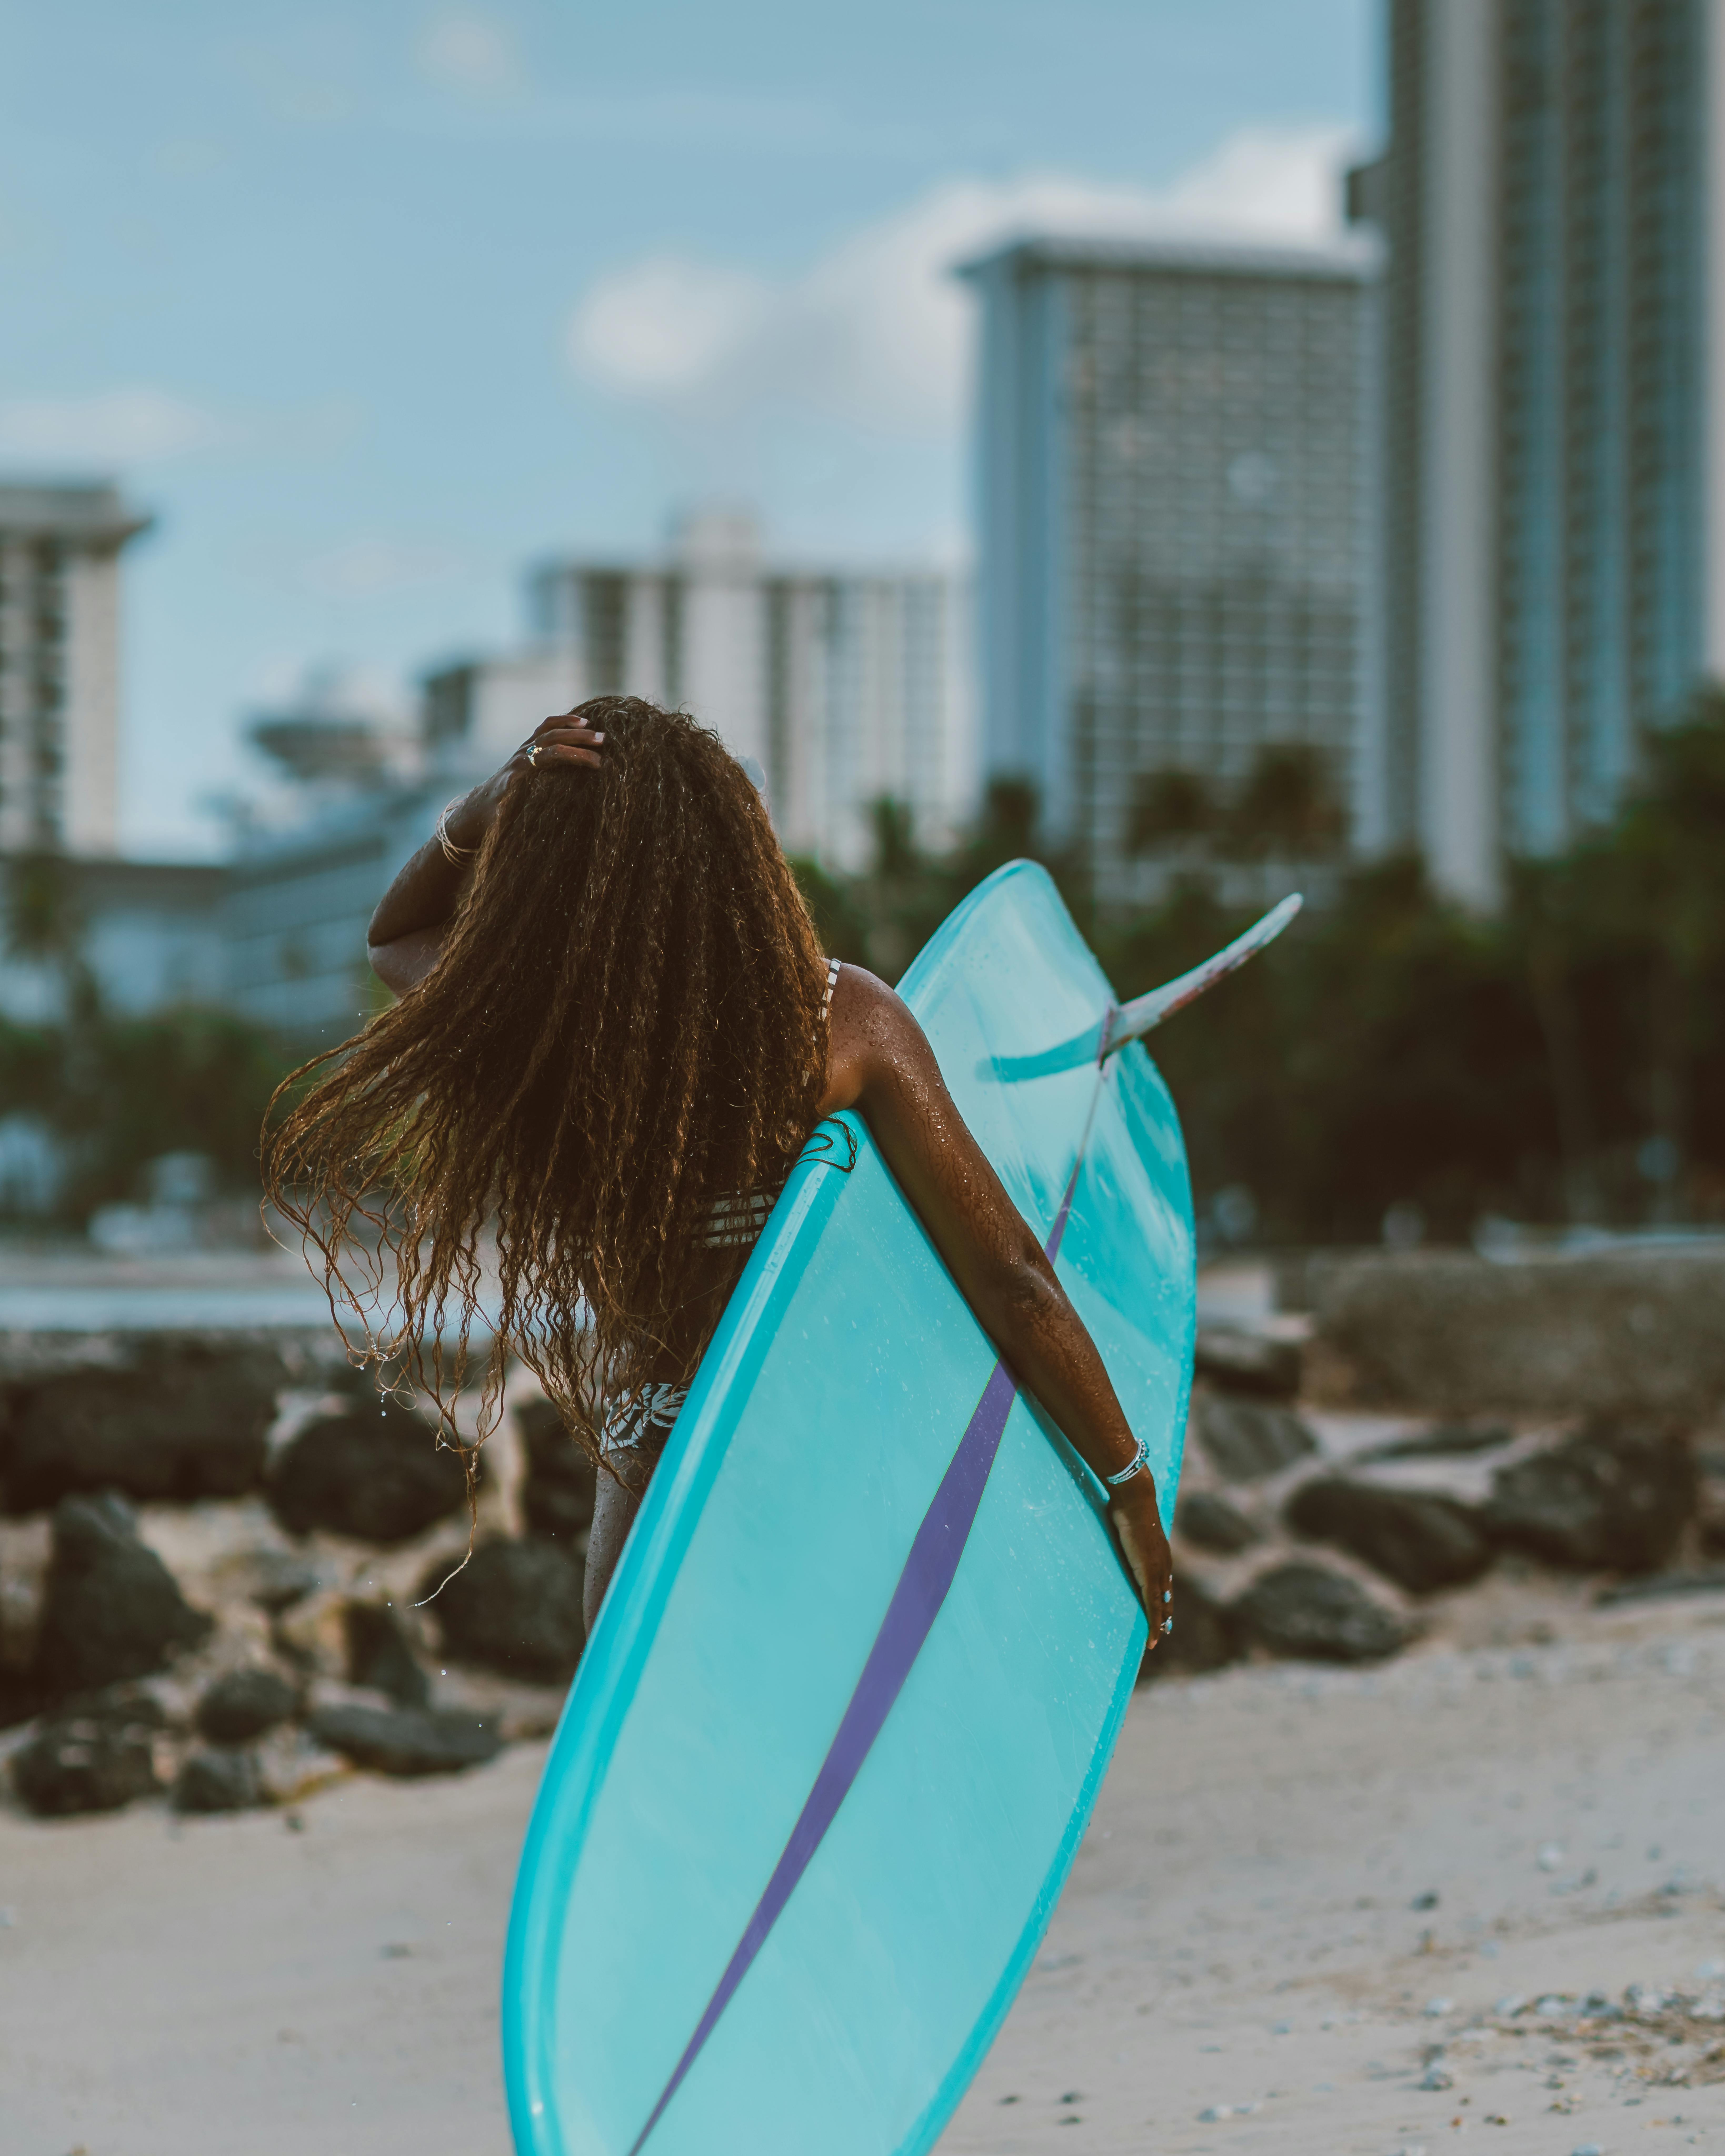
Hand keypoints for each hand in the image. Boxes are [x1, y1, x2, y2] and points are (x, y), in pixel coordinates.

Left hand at [442, 712, 604, 851]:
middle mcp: (520, 758)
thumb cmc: (493, 819)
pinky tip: (580, 721)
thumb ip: (516, 815)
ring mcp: (522, 750)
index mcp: (518, 774)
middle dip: (579, 739)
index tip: (598, 764)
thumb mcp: (503, 821)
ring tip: (596, 730)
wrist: (478, 808)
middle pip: (552, 739)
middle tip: (604, 741)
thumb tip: (539, 822)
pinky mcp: (525, 747)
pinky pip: (544, 728)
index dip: (576, 757)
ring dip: (573, 728)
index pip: (551, 756)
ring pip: (548, 730)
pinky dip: (562, 722)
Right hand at [1109, 1472, 1173, 1646]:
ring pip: (1161, 1604)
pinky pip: (1153, 1606)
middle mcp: (1162, 1564)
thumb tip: (1119, 1525)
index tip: (1164, 1607)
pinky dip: (1154, 1622)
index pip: (1163, 1580)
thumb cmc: (1127, 1508)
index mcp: (1158, 1553)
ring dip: (1160, 1622)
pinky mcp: (1148, 1576)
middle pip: (1165, 1595)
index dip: (1163, 1595)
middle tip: (1166, 1629)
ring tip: (1159, 1637)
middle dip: (1165, 1613)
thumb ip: (1127, 1532)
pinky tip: (1154, 1635)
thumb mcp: (1128, 1524)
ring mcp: (1157, 1571)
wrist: (1135, 1501)